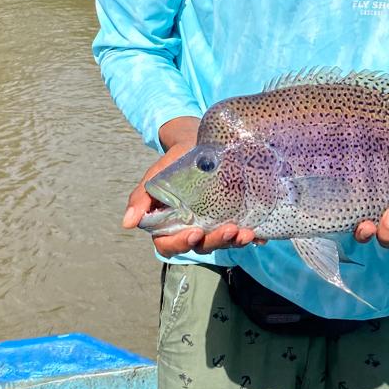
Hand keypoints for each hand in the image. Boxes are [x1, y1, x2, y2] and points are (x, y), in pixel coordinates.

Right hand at [121, 118, 260, 256]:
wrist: (196, 142)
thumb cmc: (172, 163)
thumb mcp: (155, 177)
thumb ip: (141, 199)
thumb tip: (128, 223)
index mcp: (170, 225)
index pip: (170, 245)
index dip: (180, 244)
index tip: (193, 233)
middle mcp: (192, 229)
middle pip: (201, 246)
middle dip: (216, 241)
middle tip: (229, 230)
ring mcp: (213, 225)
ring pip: (223, 242)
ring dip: (235, 241)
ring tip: (246, 232)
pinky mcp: (232, 217)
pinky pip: (242, 233)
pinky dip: (252, 237)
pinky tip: (261, 236)